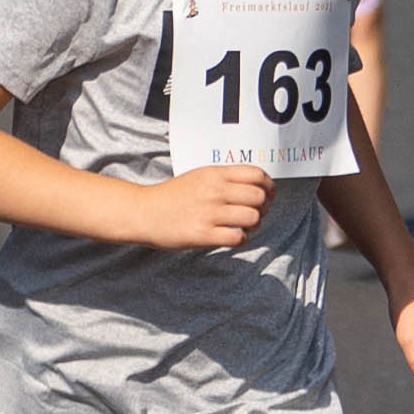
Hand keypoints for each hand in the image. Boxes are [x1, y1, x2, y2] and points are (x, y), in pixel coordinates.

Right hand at [148, 161, 275, 253]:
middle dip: (263, 207)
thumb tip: (258, 185)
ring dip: (253, 225)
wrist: (144, 212)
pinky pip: (237, 237)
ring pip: (252, 218)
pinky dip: (240, 239)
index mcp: (215, 174)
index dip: (268, 186)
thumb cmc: (173, 195)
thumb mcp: (200, 176)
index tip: (268, 194)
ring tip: (243, 226)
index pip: (257, 175)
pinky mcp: (203, 234)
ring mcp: (209, 213)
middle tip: (255, 213)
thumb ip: (226, 178)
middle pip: (259, 197)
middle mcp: (214, 191)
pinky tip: (232, 237)